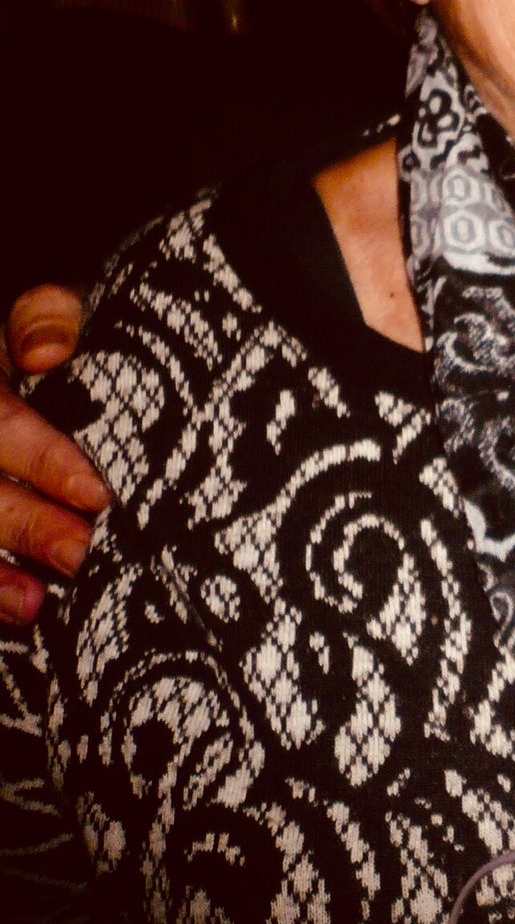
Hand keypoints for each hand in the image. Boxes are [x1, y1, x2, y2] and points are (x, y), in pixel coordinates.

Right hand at [1, 285, 106, 625]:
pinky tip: (13, 616)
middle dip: (23, 524)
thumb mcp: (38, 308)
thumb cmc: (38, 337)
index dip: (44, 460)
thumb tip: (46, 351)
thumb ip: (45, 316)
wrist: (19, 364)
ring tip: (34, 603)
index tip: (96, 494)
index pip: (2, 423)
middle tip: (81, 556)